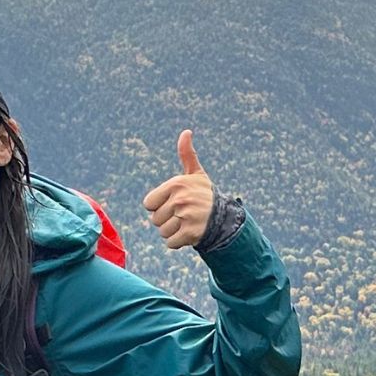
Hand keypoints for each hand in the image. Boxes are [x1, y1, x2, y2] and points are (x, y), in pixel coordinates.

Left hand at [140, 130, 214, 250]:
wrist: (226, 218)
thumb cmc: (205, 195)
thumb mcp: (196, 174)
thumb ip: (187, 154)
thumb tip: (186, 132)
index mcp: (176, 184)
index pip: (148, 204)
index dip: (159, 206)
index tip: (174, 204)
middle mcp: (180, 199)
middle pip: (155, 220)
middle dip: (167, 220)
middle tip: (184, 215)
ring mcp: (186, 217)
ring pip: (163, 232)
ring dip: (173, 232)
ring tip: (188, 223)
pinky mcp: (190, 234)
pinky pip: (170, 243)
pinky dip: (178, 242)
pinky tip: (190, 234)